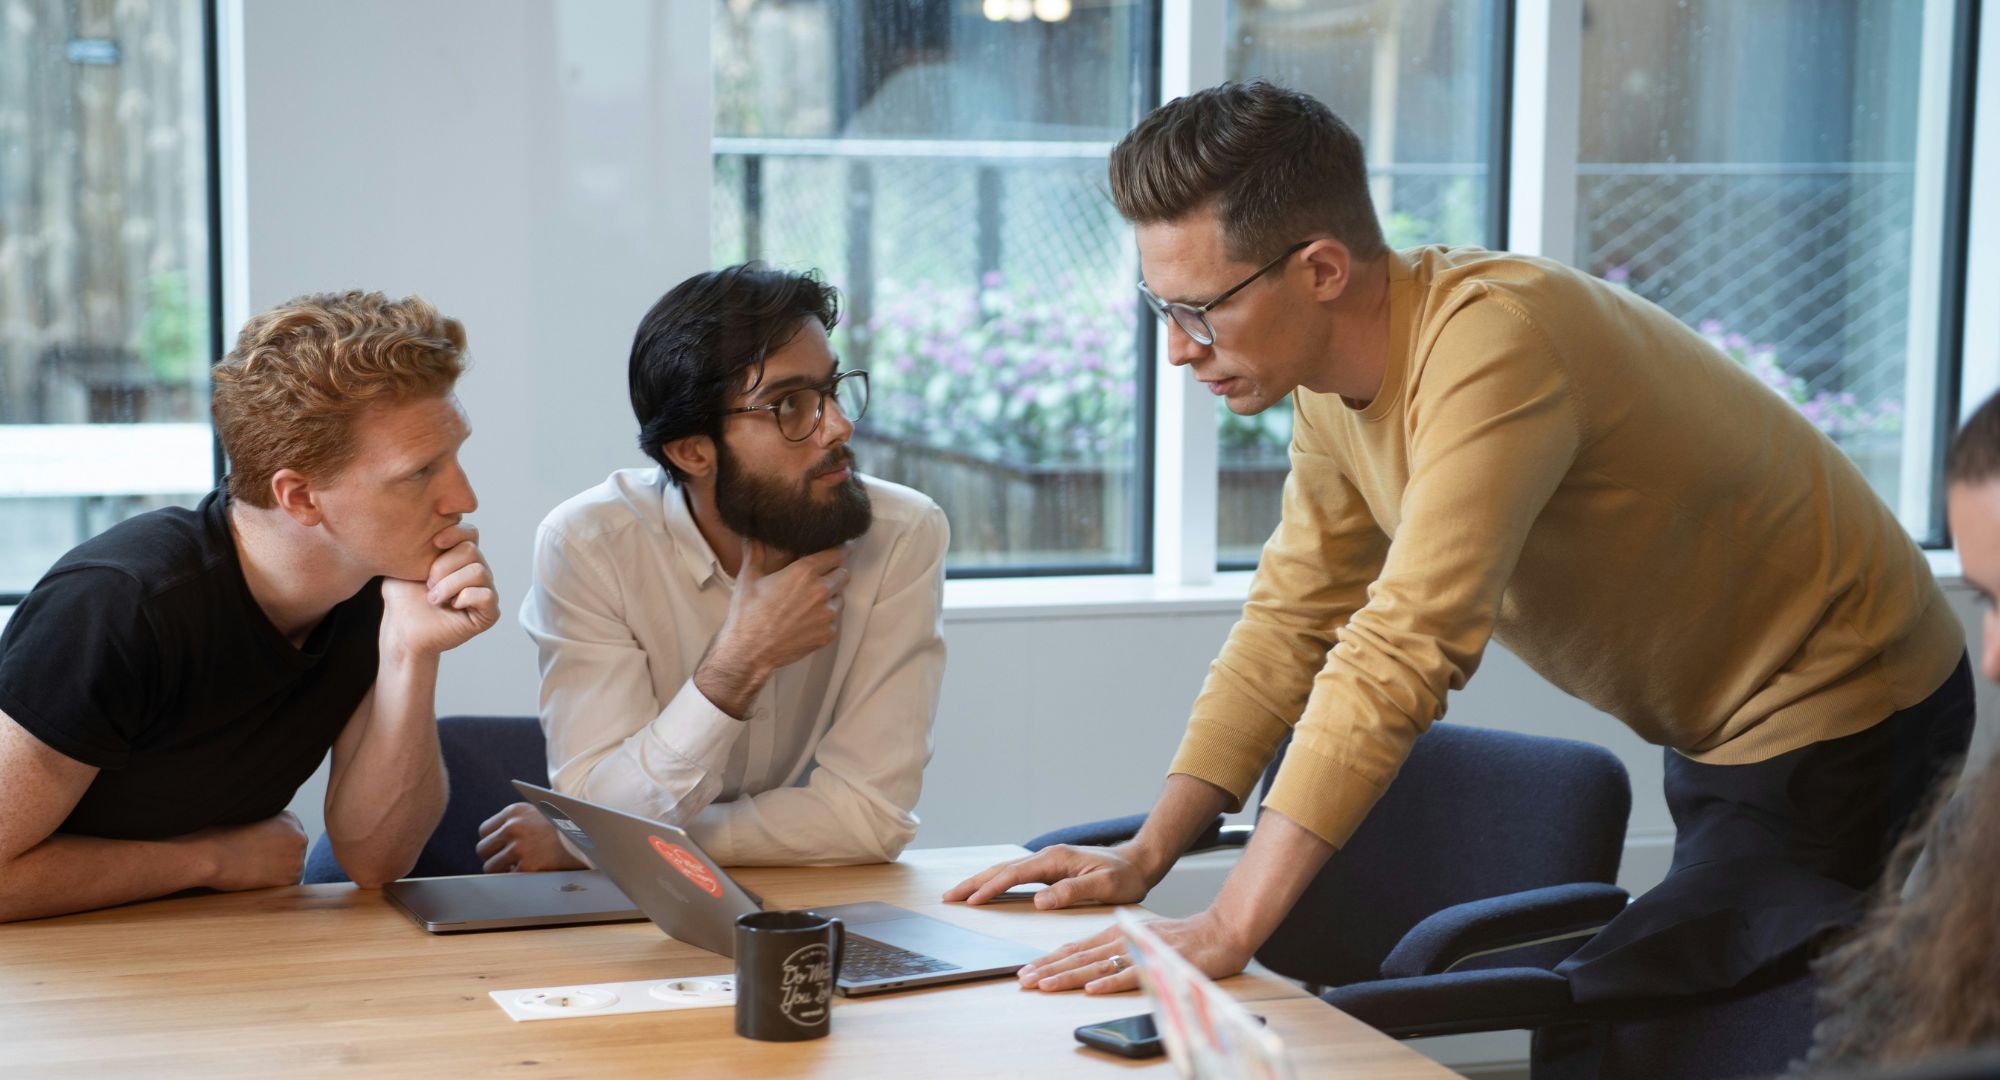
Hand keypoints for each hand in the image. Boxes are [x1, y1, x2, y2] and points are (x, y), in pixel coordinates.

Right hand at [194, 811, 307, 891]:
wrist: (212, 856)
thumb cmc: (221, 837)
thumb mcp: (250, 820)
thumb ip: (267, 827)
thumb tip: (270, 841)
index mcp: (290, 819)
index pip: (290, 836)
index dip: (275, 846)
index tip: (260, 850)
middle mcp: (300, 837)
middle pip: (294, 852)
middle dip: (280, 858)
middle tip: (258, 863)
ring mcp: (298, 859)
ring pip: (292, 869)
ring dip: (278, 872)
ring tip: (254, 871)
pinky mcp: (291, 879)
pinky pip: (287, 885)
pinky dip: (275, 886)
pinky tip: (257, 880)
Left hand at [380, 523, 498, 659]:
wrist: (402, 631)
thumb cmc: (402, 599)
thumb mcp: (405, 562)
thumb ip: (417, 540)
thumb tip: (426, 516)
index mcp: (459, 557)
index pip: (470, 532)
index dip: (455, 533)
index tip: (434, 542)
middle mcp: (476, 571)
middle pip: (471, 550)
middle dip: (442, 566)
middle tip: (428, 585)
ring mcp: (484, 591)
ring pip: (478, 571)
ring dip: (449, 585)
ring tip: (434, 598)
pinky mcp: (488, 613)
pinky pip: (486, 595)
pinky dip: (464, 598)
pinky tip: (452, 607)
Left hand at [475, 802, 585, 872]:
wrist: (590, 836)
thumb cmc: (565, 826)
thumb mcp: (539, 811)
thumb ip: (517, 820)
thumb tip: (496, 838)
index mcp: (514, 811)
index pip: (484, 830)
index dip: (494, 841)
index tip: (502, 846)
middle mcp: (513, 827)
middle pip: (483, 848)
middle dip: (494, 856)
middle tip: (508, 859)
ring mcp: (519, 847)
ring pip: (490, 867)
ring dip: (502, 869)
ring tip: (518, 867)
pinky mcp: (526, 866)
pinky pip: (507, 878)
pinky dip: (516, 877)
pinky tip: (530, 871)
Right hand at [697, 541, 848, 715]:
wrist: (749, 652)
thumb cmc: (747, 613)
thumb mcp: (748, 577)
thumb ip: (754, 550)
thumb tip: (750, 532)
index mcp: (804, 572)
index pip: (836, 553)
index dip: (840, 549)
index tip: (843, 548)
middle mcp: (821, 591)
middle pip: (843, 574)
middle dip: (834, 573)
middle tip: (819, 578)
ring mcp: (827, 615)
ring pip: (840, 598)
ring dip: (830, 597)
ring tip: (809, 603)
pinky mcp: (827, 635)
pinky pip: (834, 621)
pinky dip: (824, 620)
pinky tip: (806, 621)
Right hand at [943, 842, 1158, 908]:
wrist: (1138, 863)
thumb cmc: (1124, 877)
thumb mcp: (1103, 886)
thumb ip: (1071, 892)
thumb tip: (1038, 901)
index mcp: (1056, 859)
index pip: (1015, 874)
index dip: (991, 888)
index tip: (971, 900)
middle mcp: (1048, 857)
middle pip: (1002, 869)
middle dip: (974, 882)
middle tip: (949, 896)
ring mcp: (1048, 861)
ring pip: (1006, 870)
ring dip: (981, 881)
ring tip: (959, 893)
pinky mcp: (1050, 868)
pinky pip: (1016, 875)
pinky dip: (997, 881)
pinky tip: (987, 889)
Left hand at [1015, 908, 1253, 994]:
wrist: (1218, 932)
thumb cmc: (1181, 939)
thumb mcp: (1139, 939)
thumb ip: (1115, 950)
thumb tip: (1090, 966)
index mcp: (1115, 933)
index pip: (1075, 948)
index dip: (1049, 960)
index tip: (1027, 971)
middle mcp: (1121, 939)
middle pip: (1078, 957)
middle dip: (1048, 969)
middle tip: (1022, 980)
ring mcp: (1138, 951)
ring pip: (1095, 965)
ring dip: (1068, 976)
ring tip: (1044, 985)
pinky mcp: (1157, 963)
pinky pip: (1130, 974)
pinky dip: (1109, 981)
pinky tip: (1091, 988)